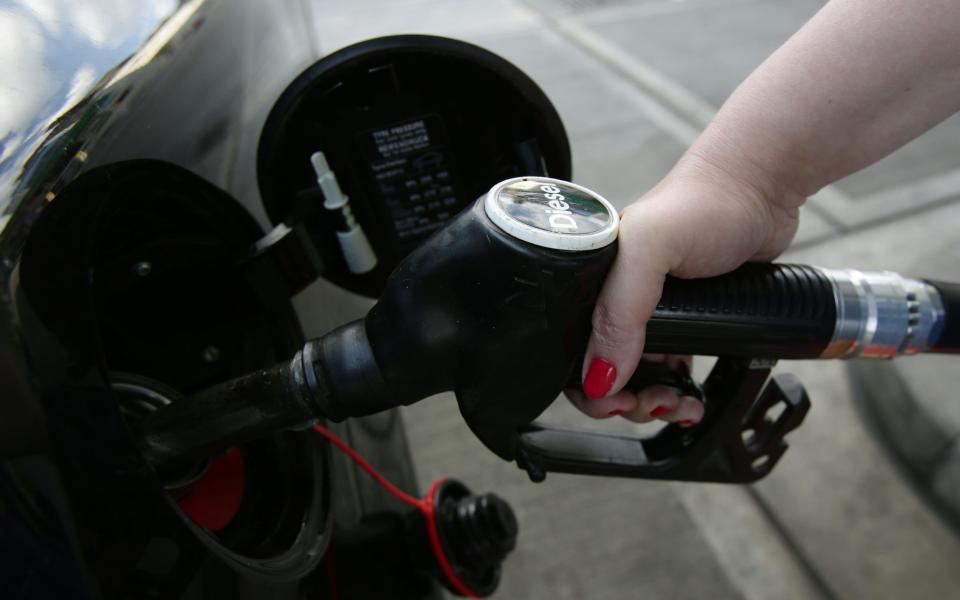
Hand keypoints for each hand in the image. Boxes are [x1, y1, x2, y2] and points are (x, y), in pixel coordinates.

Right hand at [568, 152, 801, 423]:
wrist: (763, 188)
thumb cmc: (704, 202)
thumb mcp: (650, 248)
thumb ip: (619, 311)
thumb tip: (600, 376)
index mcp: (594, 282)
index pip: (570, 348)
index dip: (586, 385)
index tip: (613, 401)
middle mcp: (618, 297)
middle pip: (603, 370)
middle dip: (623, 400)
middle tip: (652, 404)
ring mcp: (655, 310)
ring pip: (638, 375)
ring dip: (652, 402)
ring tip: (678, 404)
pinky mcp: (690, 318)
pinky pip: (672, 367)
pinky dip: (678, 390)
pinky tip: (691, 395)